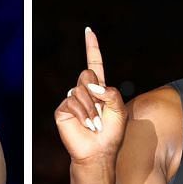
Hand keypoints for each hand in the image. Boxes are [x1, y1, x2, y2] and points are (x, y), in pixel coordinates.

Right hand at [55, 28, 127, 163]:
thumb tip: (91, 85)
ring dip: (92, 108)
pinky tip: (87, 125)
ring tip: (95, 124)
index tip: (89, 31)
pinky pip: (72, 101)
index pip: (94, 63)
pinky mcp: (62, 109)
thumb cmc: (111, 133)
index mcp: (98, 89)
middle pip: (87, 74)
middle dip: (96, 92)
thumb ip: (111, 92)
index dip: (92, 48)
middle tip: (101, 112)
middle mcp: (83, 91)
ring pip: (80, 89)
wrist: (98, 152)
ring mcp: (71, 99)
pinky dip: (82, 113)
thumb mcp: (119, 110)